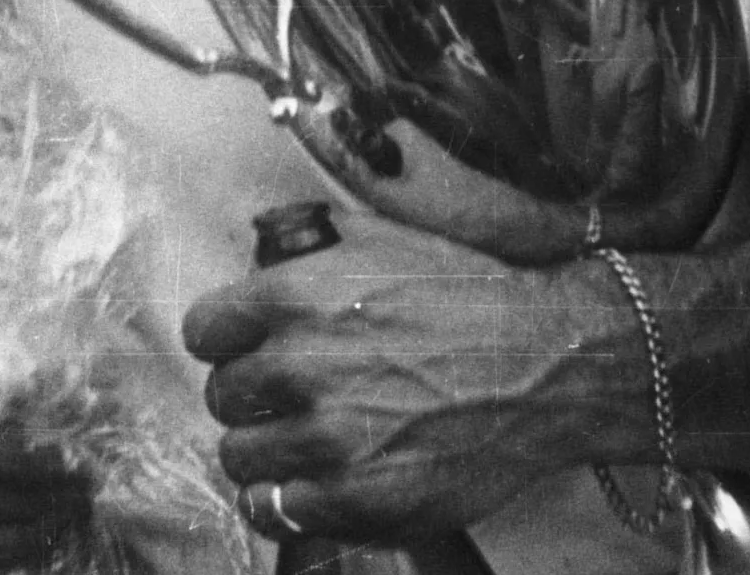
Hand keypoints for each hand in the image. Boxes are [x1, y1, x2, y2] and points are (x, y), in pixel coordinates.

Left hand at [180, 210, 642, 541]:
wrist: (546, 365)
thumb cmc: (469, 298)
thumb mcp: (382, 240)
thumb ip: (309, 246)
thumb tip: (260, 252)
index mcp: (297, 295)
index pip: (203, 331)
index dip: (226, 342)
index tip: (247, 351)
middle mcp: (302, 364)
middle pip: (222, 397)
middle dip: (253, 397)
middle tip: (292, 398)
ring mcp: (329, 437)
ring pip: (241, 457)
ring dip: (269, 450)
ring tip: (308, 441)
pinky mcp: (357, 497)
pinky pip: (274, 508)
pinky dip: (289, 499)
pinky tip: (316, 480)